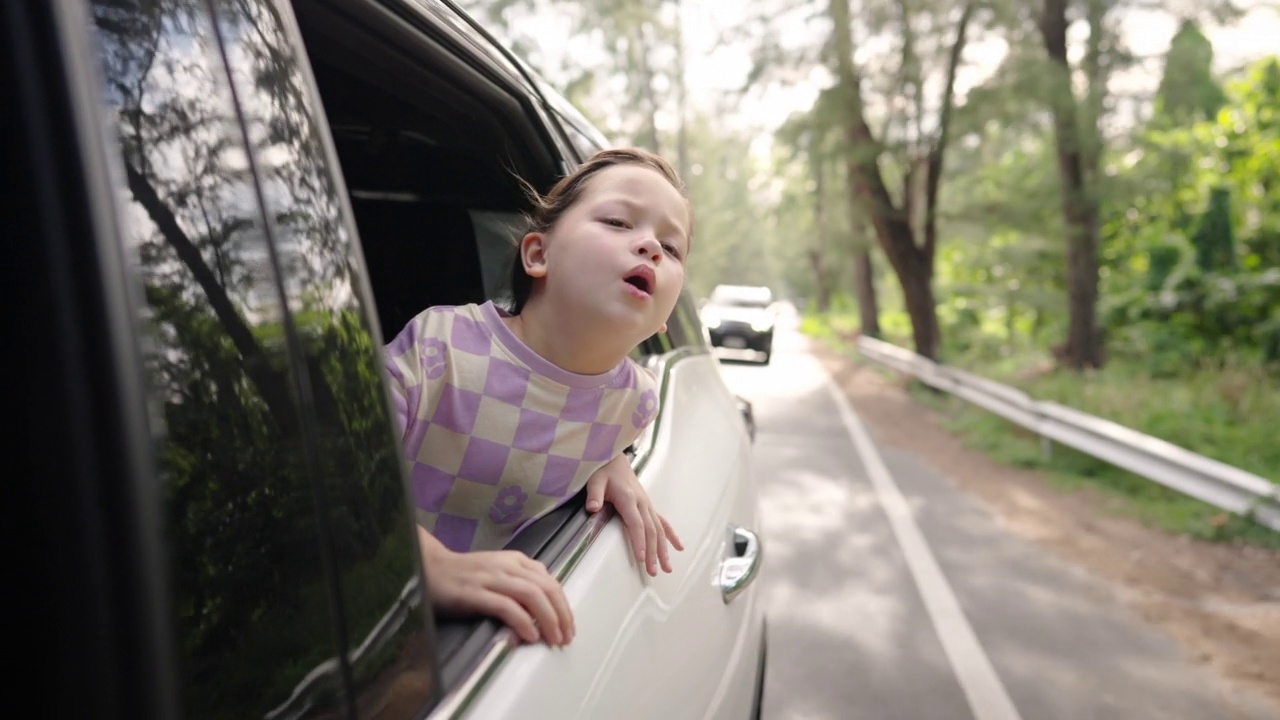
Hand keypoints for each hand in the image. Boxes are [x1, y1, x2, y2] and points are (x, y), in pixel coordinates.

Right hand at [416, 525, 573, 645]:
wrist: (429, 569)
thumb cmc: (465, 575)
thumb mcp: (499, 571)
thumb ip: (521, 581)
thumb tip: (545, 605)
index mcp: (516, 560)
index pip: (550, 581)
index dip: (564, 605)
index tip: (568, 625)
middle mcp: (507, 566)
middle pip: (546, 588)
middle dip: (561, 614)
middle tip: (566, 637)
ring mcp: (491, 578)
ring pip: (531, 595)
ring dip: (548, 619)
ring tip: (553, 638)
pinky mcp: (474, 593)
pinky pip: (505, 606)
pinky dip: (522, 621)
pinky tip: (529, 635)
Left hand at [585, 454, 683, 576]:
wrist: (615, 460)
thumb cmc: (604, 471)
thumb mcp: (595, 481)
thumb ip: (594, 494)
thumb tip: (592, 507)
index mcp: (629, 498)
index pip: (636, 524)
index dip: (639, 541)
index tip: (641, 558)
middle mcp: (642, 503)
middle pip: (650, 531)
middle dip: (653, 553)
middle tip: (652, 571)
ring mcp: (648, 505)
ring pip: (659, 530)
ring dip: (663, 550)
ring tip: (667, 568)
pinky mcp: (649, 507)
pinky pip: (663, 522)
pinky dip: (671, 535)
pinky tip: (679, 548)